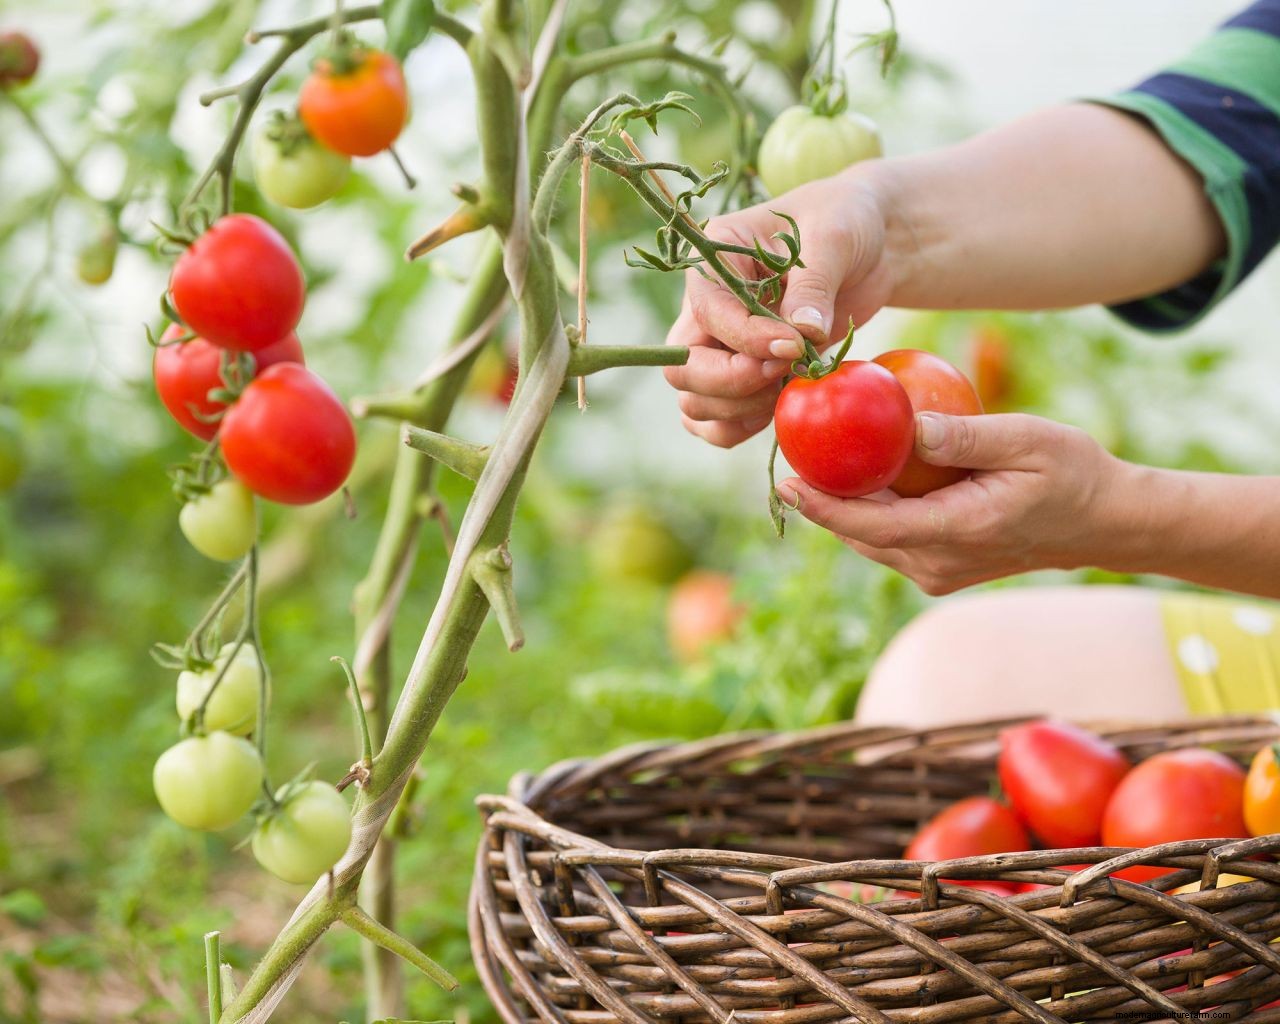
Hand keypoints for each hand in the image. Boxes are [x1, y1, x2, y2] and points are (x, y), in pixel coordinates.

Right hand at [663, 168, 893, 447]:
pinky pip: (714, 421)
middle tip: (783, 373)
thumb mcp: (833, 238)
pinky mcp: (742, 374)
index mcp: (714, 259)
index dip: (747, 340)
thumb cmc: (846, 222)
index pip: (708, 314)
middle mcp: (705, 305)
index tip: (795, 347)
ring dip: (737, 410)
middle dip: (731, 383)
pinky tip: (780, 410)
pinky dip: (739, 428)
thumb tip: (802, 333)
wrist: (869, 245)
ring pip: (693, 401)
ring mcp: (719, 344)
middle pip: (683, 367)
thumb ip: (813, 285)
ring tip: (787, 388)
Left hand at [775, 412, 1124, 594]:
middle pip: (860, 534)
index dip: (824, 506)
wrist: (1103, 522)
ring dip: (841, 507)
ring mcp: (939, 571)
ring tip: (810, 464)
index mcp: (957, 532)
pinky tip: (855, 475)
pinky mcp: (942, 567)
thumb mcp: (1028, 441)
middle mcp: (939, 562)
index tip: (786, 482)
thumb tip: (909, 425)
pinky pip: (891, 539)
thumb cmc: (1072, 473)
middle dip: (820, 501)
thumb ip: (967, 436)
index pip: (872, 524)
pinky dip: (869, 511)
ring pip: (871, 540)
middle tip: (788, 457)